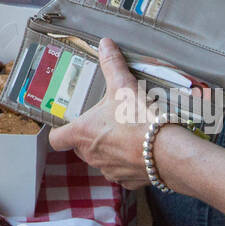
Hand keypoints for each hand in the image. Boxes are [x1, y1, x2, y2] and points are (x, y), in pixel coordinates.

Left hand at [48, 39, 154, 188]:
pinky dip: (127, 162)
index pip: (56, 139)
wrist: (168, 152)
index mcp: (82, 133)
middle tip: (102, 120)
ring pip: (100, 159)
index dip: (60, 131)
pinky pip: (121, 172)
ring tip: (124, 132)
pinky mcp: (127, 181)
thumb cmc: (140, 120)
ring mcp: (109, 170)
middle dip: (88, 135)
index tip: (68, 122)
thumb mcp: (123, 86)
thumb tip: (105, 44)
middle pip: (79, 148)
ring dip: (108, 148)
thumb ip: (112, 64)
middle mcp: (91, 155)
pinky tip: (139, 149)